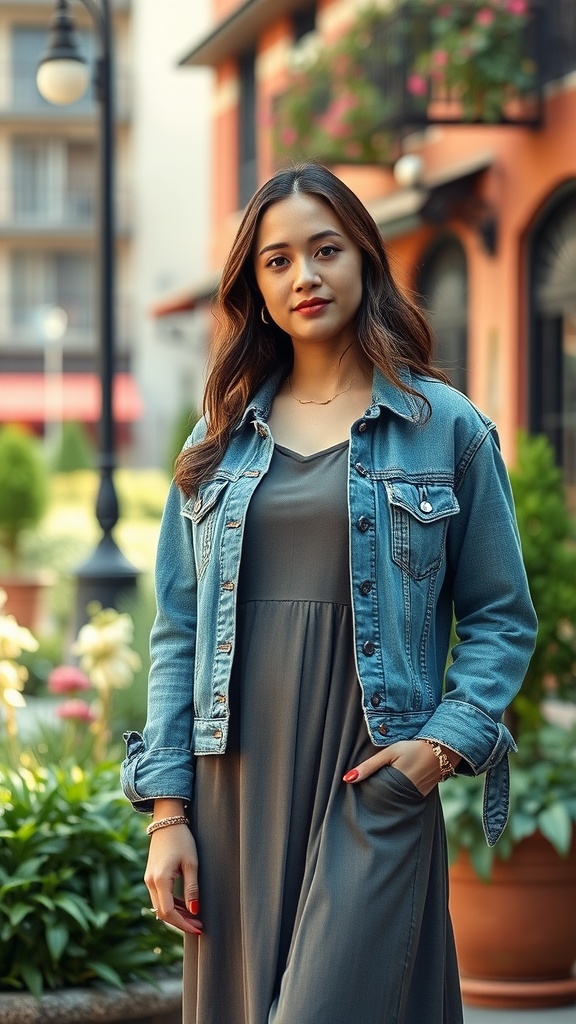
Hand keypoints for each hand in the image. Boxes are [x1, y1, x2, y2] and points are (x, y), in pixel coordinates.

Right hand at [144, 824, 202, 934]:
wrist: (167, 821)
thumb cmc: (182, 839)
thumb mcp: (191, 863)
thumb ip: (192, 888)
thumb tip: (194, 911)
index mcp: (160, 880)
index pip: (168, 912)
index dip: (183, 924)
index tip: (198, 928)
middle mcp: (150, 882)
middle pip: (162, 912)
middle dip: (180, 922)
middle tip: (199, 925)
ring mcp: (148, 879)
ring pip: (160, 906)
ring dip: (176, 914)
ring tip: (195, 917)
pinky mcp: (151, 876)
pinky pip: (159, 897)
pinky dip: (172, 904)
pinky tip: (186, 905)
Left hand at [343, 740, 459, 796]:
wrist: (441, 750)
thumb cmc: (413, 748)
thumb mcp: (389, 753)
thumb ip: (369, 766)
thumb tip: (347, 779)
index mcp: (394, 784)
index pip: (373, 796)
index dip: (364, 795)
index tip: (354, 796)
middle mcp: (405, 795)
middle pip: (383, 802)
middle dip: (374, 799)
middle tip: (363, 797)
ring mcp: (415, 798)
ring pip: (393, 802)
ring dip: (385, 799)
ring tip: (378, 795)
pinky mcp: (421, 797)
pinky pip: (404, 800)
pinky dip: (397, 797)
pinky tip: (393, 792)